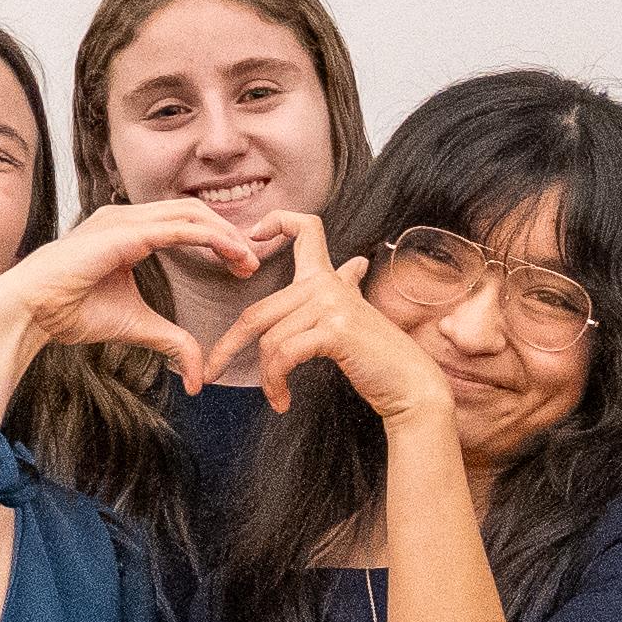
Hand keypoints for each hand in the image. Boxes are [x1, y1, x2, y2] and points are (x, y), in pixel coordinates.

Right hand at [0, 196, 281, 412]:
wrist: (30, 311)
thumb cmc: (71, 312)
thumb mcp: (137, 327)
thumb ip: (171, 341)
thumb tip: (199, 376)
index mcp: (128, 230)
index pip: (185, 223)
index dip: (219, 239)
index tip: (243, 264)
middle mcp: (126, 217)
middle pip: (193, 212)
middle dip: (229, 234)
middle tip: (253, 262)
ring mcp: (122, 219)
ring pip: (189, 214)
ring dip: (225, 234)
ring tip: (246, 259)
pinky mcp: (120, 232)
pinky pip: (176, 227)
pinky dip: (208, 237)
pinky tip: (229, 253)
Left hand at [203, 228, 456, 432]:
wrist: (410, 384)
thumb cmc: (379, 356)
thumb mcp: (358, 315)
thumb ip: (348, 287)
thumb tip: (355, 263)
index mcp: (329, 278)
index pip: (306, 228)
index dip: (277, 221)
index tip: (252, 234)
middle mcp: (328, 284)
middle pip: (259, 311)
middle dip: (229, 346)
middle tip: (212, 372)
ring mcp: (331, 305)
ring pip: (270, 340)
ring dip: (265, 378)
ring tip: (274, 397)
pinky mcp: (334, 330)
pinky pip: (284, 355)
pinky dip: (276, 383)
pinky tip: (282, 400)